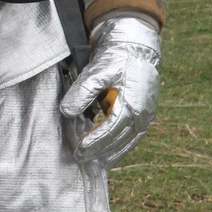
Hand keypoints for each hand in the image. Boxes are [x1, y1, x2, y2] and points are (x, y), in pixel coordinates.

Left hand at [60, 15, 160, 167]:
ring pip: (128, 141)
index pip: (112, 130)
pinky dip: (120, 147)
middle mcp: (142, 113)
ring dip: (112, 154)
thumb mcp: (97, 70)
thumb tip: (66, 112)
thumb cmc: (116, 57)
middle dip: (100, 152)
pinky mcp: (144, 114)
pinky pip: (132, 137)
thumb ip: (82, 91)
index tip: (79, 151)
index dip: (95, 142)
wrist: (136, 46)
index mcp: (133, 103)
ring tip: (95, 165)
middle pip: (120, 140)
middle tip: (81, 160)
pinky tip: (108, 155)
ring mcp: (146, 115)